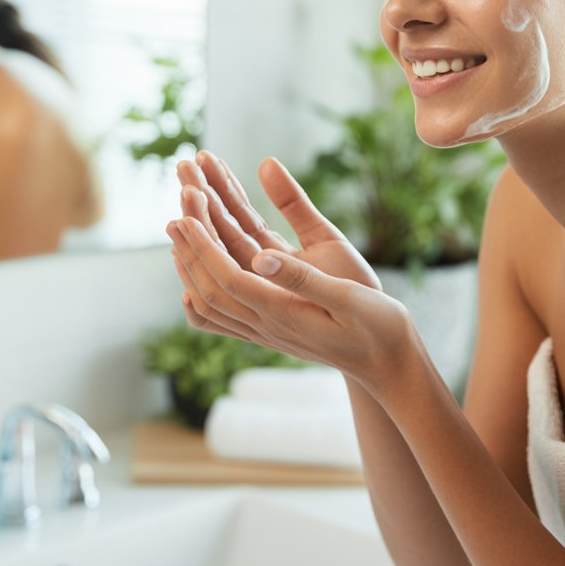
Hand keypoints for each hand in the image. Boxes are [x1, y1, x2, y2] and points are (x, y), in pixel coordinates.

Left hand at [168, 152, 413, 390]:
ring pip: (212, 296)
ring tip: (178, 223)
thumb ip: (303, 276)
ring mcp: (264, 328)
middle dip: (192, 242)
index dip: (203, 245)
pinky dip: (203, 288)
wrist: (388, 365)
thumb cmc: (377, 328)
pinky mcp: (270, 325)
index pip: (227, 277)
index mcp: (282, 312)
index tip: (185, 214)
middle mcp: (265, 323)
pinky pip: (223, 310)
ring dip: (193, 258)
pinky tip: (193, 277)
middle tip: (176, 200)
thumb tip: (260, 255)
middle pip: (212, 283)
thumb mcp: (347, 295)